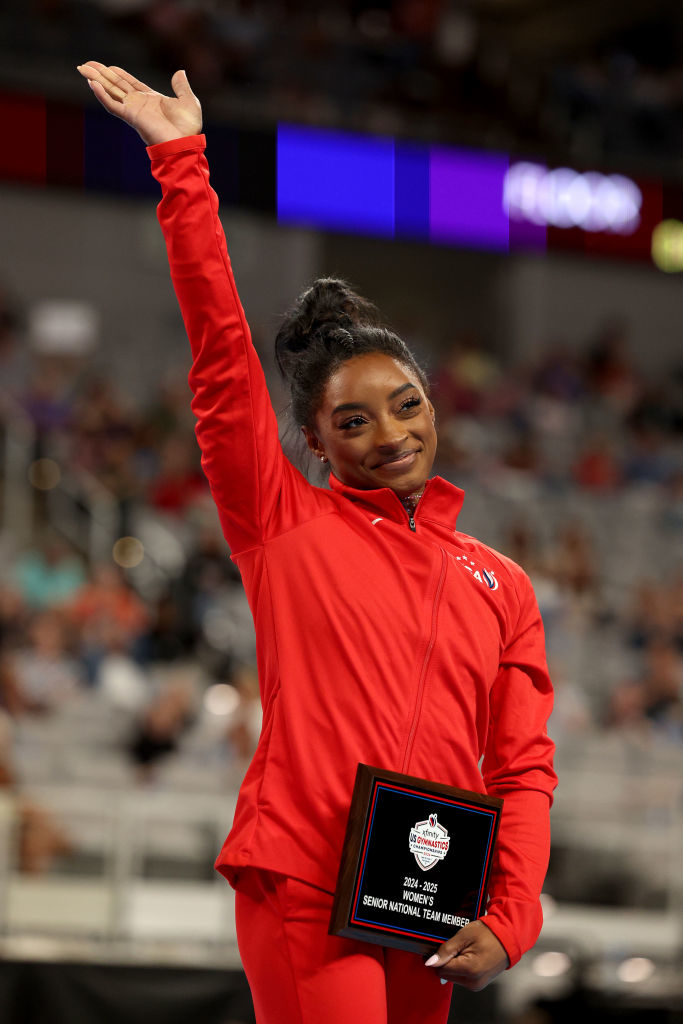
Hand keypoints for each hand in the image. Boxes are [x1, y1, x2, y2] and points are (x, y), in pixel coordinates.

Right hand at [76, 63, 201, 145]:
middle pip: (116, 86)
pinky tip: (92, 84)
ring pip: (110, 92)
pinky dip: (102, 95)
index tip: (108, 67)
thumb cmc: (188, 128)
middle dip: (101, 74)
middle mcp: (139, 104)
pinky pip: (112, 105)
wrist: (184, 143)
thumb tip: (180, 72)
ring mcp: (133, 110)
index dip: (118, 74)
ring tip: (82, 68)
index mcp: (151, 100)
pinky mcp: (131, 117)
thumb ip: (181, 86)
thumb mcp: (188, 101)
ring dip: (96, 80)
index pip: (130, 84)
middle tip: (86, 63)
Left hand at [424, 920, 509, 990]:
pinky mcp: (479, 984)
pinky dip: (461, 968)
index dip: (437, 958)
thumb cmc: (489, 934)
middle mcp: (473, 982)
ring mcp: (477, 985)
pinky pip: (462, 978)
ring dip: (454, 965)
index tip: (438, 948)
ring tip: (465, 950)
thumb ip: (446, 950)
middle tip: (457, 947)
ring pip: (453, 977)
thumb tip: (430, 962)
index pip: (440, 969)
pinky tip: (468, 956)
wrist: (507, 938)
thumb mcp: (464, 936)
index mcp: (469, 970)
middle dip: (446, 961)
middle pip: (446, 975)